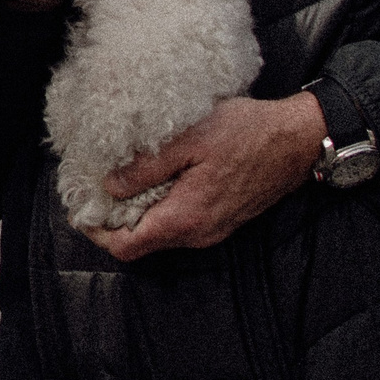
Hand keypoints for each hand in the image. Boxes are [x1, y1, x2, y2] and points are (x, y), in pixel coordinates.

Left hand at [85, 94, 326, 261]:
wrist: (298, 139)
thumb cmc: (247, 132)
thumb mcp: (188, 139)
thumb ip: (146, 167)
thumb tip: (109, 186)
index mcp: (186, 218)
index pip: (127, 247)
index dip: (97, 233)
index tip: (80, 209)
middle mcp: (199, 233)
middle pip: (141, 244)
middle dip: (113, 222)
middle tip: (94, 191)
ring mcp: (213, 229)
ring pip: (160, 234)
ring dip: (136, 214)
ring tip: (119, 182)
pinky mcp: (221, 219)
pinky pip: (179, 223)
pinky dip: (158, 208)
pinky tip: (153, 180)